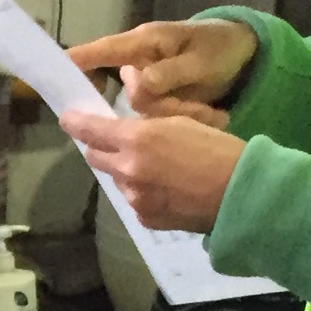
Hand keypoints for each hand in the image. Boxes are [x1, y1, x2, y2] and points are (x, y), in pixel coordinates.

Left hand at [60, 104, 247, 233]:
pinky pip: (134, 200)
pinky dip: (142, 192)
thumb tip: (129, 92)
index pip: (90, 130)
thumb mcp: (185, 120)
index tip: (67, 118)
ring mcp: (134, 198)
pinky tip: (167, 189)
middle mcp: (127, 170)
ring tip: (156, 167)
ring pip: (117, 179)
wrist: (242, 195)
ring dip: (126, 170)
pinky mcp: (145, 218)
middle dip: (101, 147)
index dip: (76, 123)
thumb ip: (150, 115)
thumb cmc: (219, 150)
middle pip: (96, 157)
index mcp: (137, 139)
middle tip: (118, 141)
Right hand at [66, 18, 257, 116]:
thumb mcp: (200, 60)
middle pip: (130, 97)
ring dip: (181, 116)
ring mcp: (148, 84)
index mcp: (144, 44)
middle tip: (203, 111)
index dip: (77, 62)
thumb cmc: (220, 47)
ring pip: (147, 114)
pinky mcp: (158, 100)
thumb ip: (168, 74)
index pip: (102, 51)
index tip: (53, 73)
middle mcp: (139, 64)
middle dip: (164, 110)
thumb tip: (135, 87)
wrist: (244, 53)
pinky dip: (186, 120)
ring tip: (213, 111)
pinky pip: (159, 119)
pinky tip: (211, 115)